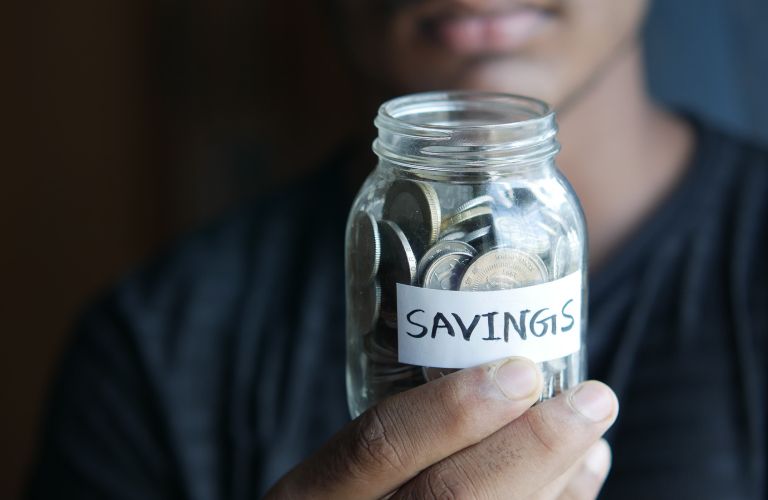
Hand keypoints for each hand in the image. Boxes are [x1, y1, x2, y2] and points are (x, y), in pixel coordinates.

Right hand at [266, 357, 617, 498]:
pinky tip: (582, 475)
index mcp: (314, 493)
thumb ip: (391, 430)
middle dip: (533, 446)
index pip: (377, 445)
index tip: (519, 372)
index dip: (450, 409)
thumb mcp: (337, 468)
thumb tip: (498, 367)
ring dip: (559, 479)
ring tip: (593, 431)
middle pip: (450, 496)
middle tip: (591, 399)